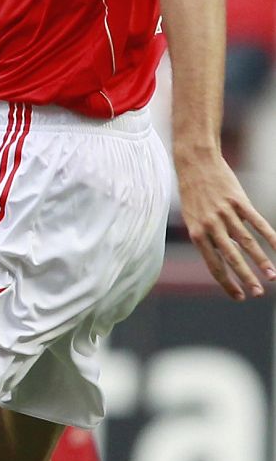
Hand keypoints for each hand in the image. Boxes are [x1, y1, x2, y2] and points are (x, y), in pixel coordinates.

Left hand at [177, 153, 275, 299]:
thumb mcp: (193, 218)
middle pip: (231, 257)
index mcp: (196, 234)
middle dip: (246, 278)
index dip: (227, 283)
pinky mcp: (238, 201)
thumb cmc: (193, 193)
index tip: (239, 297)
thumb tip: (225, 255)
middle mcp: (210, 225)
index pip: (214, 265)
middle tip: (258, 294)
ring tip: (272, 277)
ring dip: (261, 261)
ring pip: (246, 242)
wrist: (195, 163)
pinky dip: (270, 236)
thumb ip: (208, 237)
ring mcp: (225, 213)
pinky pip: (257, 222)